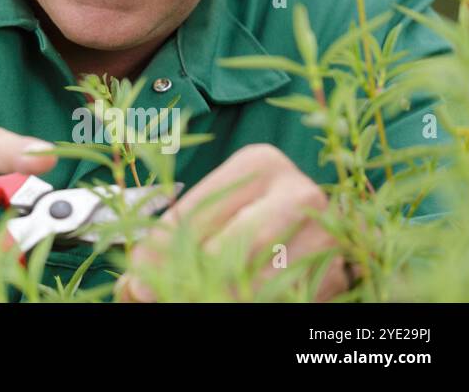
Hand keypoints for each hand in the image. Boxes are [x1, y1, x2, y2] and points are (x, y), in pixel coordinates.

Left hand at [115, 143, 352, 301]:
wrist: (309, 234)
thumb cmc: (244, 219)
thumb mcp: (207, 219)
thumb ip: (166, 243)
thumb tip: (132, 285)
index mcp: (260, 164)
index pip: (195, 212)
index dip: (161, 251)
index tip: (139, 278)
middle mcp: (299, 192)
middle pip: (226, 249)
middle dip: (188, 278)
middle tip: (164, 294)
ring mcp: (325, 234)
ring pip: (254, 282)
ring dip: (217, 296)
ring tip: (196, 296)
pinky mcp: (336, 275)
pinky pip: (281, 299)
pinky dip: (248, 304)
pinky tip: (229, 299)